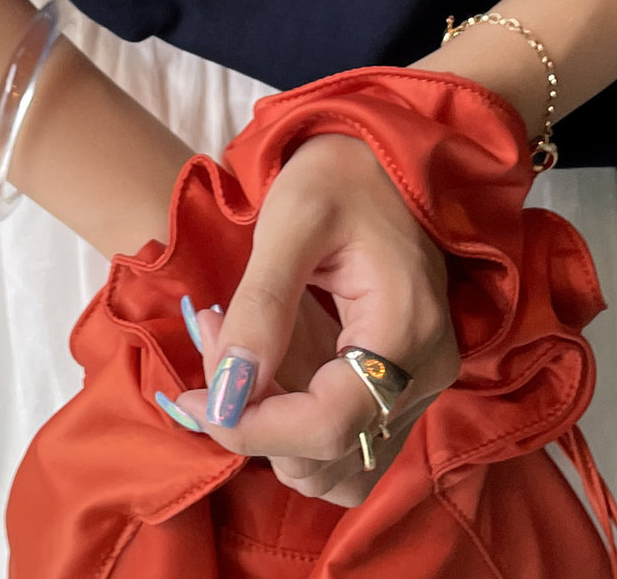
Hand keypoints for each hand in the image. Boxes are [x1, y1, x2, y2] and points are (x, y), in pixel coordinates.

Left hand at [173, 133, 458, 507]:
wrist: (387, 154)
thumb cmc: (341, 171)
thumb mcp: (290, 219)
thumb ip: (260, 306)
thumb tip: (227, 393)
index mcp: (405, 329)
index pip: (328, 426)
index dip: (252, 426)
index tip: (193, 396)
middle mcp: (424, 373)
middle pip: (330, 455)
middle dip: (254, 417)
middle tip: (213, 341)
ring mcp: (416, 383)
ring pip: (335, 461)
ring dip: (270, 427)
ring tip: (235, 350)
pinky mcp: (397, 382)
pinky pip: (341, 436)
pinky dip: (291, 419)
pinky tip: (263, 360)